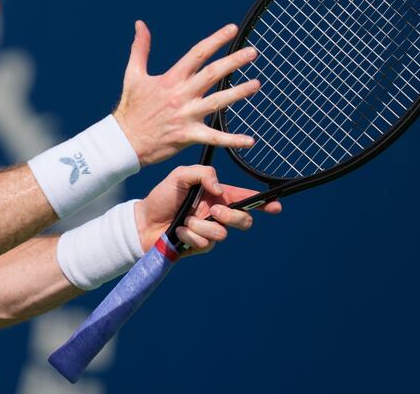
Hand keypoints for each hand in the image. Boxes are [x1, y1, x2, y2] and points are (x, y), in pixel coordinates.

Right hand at [113, 21, 260, 166]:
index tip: (232, 30)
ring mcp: (186, 115)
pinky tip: (250, 140)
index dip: (215, 40)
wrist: (124, 141)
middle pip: (212, 74)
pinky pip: (214, 138)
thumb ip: (140, 48)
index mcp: (170, 79)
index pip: (197, 54)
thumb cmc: (131, 107)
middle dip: (233, 61)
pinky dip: (232, 140)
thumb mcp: (133, 75)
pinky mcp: (188, 135)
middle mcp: (181, 95)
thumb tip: (140, 24)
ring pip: (218, 102)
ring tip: (256, 84)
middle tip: (252, 52)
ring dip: (239, 93)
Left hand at [134, 165, 281, 254]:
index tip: (276, 205)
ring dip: (201, 225)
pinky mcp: (201, 246)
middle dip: (233, 216)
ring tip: (185, 220)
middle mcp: (216, 214)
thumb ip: (202, 174)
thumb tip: (219, 191)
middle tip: (213, 211)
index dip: (263, 203)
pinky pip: (206, 243)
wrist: (142, 222)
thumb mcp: (180, 176)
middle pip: (244, 219)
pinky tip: (178, 231)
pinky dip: (190, 235)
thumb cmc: (162, 197)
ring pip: (223, 233)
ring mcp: (210, 231)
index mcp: (216, 196)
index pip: (244, 198)